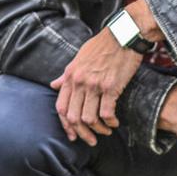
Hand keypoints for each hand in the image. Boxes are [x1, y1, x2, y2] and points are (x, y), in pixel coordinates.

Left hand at [50, 30, 141, 145]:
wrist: (123, 35)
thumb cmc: (102, 46)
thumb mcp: (79, 58)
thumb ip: (66, 75)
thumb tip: (53, 85)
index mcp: (70, 75)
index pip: (61, 107)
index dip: (66, 125)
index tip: (73, 135)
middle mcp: (79, 82)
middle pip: (73, 117)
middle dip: (82, 133)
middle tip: (91, 140)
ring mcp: (94, 85)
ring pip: (89, 118)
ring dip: (99, 129)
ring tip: (106, 130)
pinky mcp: (111, 87)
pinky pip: (106, 113)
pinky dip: (111, 122)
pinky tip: (115, 122)